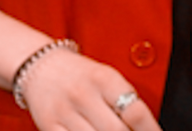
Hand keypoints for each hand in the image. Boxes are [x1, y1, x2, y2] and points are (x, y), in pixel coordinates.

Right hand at [18, 48, 161, 130]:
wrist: (41, 68)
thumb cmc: (83, 75)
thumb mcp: (109, 78)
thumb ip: (127, 101)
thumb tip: (146, 128)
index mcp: (105, 79)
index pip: (135, 112)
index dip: (150, 130)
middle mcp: (84, 95)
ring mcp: (64, 113)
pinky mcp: (48, 126)